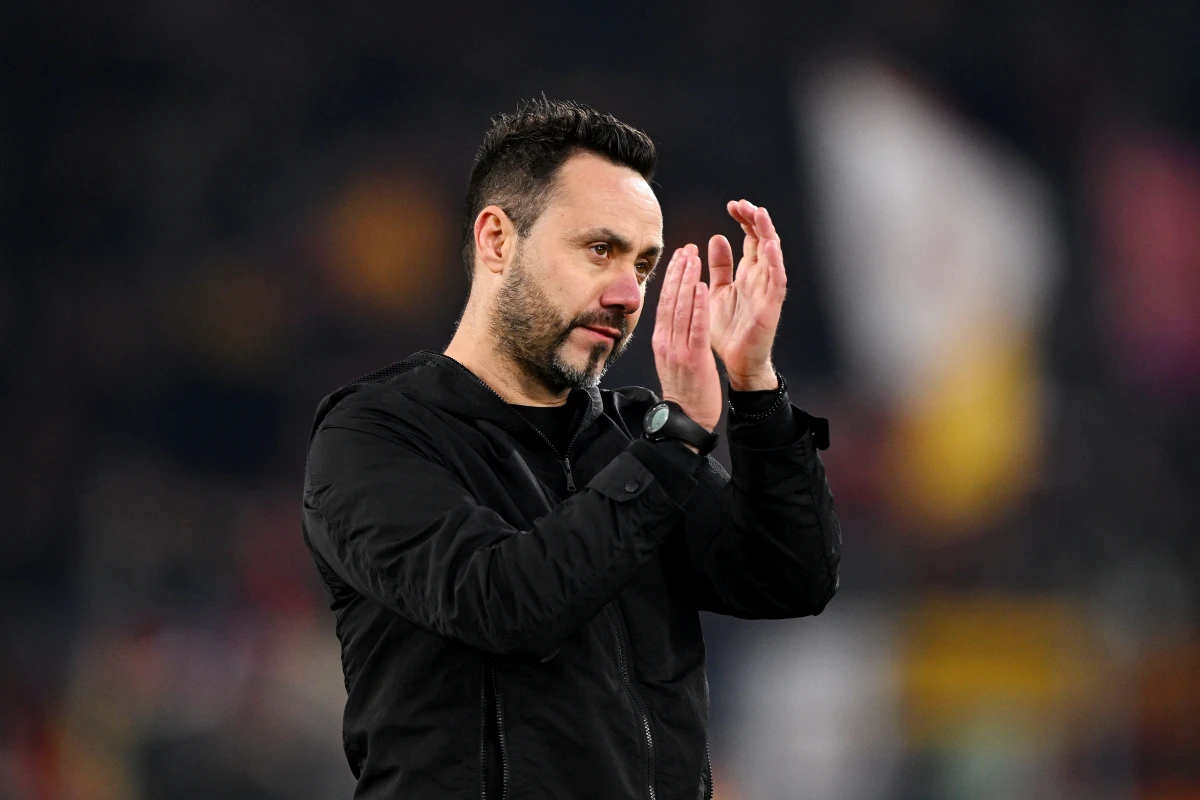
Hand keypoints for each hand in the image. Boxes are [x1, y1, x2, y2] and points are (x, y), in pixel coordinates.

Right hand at [652, 247, 722, 432]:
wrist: (684, 419)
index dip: (671, 279)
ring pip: (681, 308)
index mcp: (661, 341)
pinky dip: (698, 305)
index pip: (664, 303)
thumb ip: (672, 337)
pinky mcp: (693, 357)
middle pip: (670, 300)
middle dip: (678, 271)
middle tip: (686, 248)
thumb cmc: (683, 392)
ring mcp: (677, 349)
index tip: (678, 258)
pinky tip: (702, 287)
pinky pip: (696, 327)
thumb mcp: (671, 360)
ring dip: (687, 280)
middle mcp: (665, 341)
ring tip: (693, 257)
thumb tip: (674, 318)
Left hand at [707, 200, 786, 390]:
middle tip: (742, 204)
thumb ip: (719, 267)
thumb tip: (715, 238)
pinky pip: (776, 281)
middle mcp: (760, 278)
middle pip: (764, 240)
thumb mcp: (716, 291)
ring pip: (773, 256)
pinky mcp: (771, 307)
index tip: (732, 205)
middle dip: (755, 220)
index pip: (751, 238)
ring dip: (767, 233)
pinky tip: (769, 246)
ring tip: (759, 214)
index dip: (744, 220)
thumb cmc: (727, 330)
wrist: (735, 362)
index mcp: (747, 273)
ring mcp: (767, 291)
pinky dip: (774, 263)